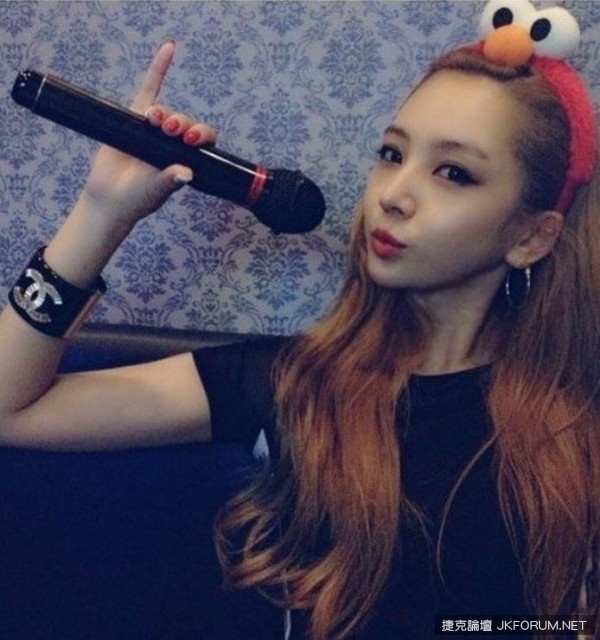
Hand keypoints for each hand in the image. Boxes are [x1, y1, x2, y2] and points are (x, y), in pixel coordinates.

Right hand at [79, 40, 216, 224]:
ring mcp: (153, 130)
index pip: (204, 140)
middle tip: (171, 130)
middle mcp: (173, 143)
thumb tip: (186, 174)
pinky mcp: (133, 119)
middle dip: (181, 123)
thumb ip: (170, 181)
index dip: (201, 134)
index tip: (190, 140)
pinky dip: (158, 69)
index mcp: (186, 158)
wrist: (109, 199)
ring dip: (165, 112)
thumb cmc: (137, 199)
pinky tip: (170, 48)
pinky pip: (148, 89)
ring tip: (155, 120)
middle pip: (186, 123)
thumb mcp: (156, 191)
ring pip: (166, 111)